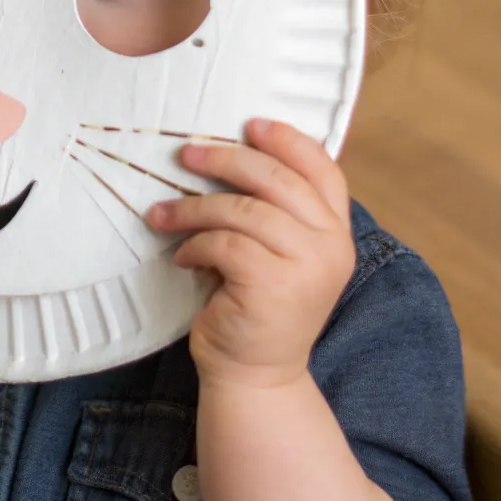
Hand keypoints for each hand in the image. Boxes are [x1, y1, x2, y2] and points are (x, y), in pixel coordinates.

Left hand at [148, 118, 354, 390]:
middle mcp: (331, 246)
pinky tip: (183, 255)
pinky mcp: (272, 286)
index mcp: (337, 231)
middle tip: (186, 155)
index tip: (250, 125)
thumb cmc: (259, 303)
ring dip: (194, 207)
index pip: (323, 169)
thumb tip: (233, 150)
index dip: (287, 140)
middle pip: (276, 179)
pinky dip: (195, 244)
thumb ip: (277, 210)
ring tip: (164, 214)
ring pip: (242, 209)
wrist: (257, 375)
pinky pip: (224, 243)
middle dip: (225, 159)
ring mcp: (306, 266)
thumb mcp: (281, 252)